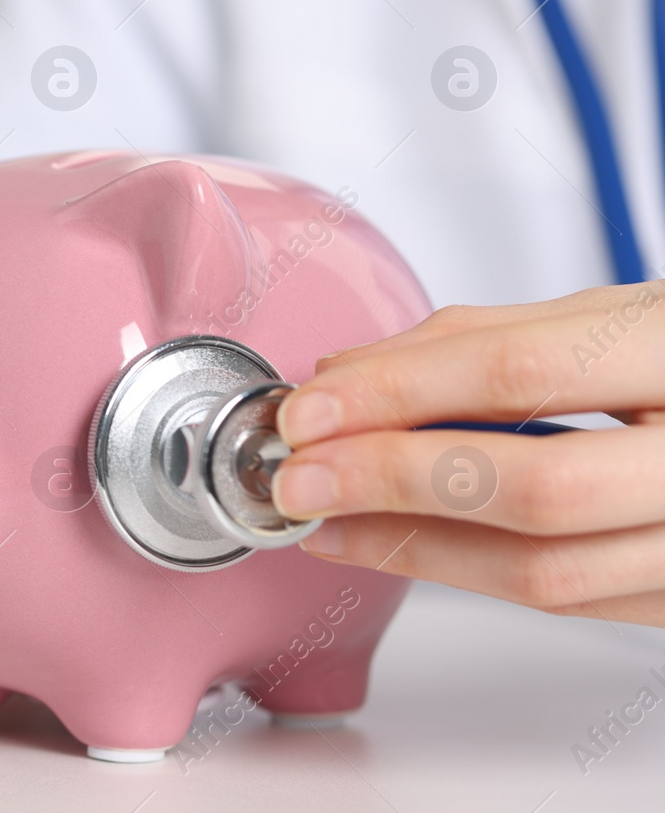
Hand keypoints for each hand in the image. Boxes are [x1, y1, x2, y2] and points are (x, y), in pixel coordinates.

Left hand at [271, 282, 664, 627]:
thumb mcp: (619, 316)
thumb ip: (486, 338)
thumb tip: (348, 374)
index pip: (525, 369)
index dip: (401, 393)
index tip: (309, 410)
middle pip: (537, 488)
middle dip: (395, 484)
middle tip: (300, 477)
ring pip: (551, 573)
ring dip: (414, 549)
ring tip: (329, 521)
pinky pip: (574, 603)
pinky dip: (470, 574)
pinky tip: (403, 545)